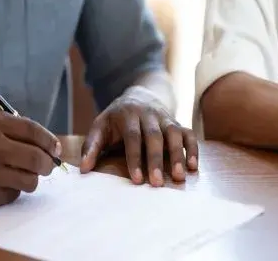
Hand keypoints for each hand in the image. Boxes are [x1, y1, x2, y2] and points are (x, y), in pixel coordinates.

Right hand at [0, 111, 60, 209]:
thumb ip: (16, 130)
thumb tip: (52, 145)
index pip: (35, 131)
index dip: (50, 141)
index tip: (55, 149)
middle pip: (39, 159)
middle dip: (48, 164)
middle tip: (46, 166)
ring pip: (31, 180)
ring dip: (30, 178)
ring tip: (18, 174)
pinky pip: (15, 194)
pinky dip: (12, 189)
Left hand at [80, 86, 197, 186]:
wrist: (140, 95)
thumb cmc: (116, 119)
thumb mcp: (100, 126)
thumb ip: (91, 146)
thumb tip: (83, 170)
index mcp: (127, 115)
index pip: (132, 137)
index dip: (134, 158)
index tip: (136, 180)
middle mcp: (148, 114)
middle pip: (154, 136)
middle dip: (156, 160)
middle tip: (156, 183)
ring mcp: (165, 118)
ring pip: (174, 134)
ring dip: (178, 155)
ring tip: (179, 177)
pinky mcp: (177, 122)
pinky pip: (188, 134)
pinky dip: (193, 149)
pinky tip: (194, 167)